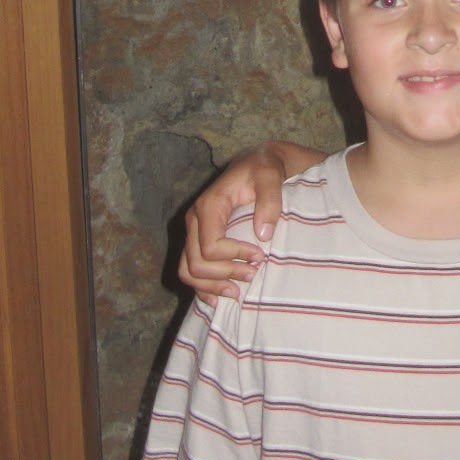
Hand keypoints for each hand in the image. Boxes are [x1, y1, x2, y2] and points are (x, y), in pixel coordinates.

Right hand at [178, 142, 296, 300]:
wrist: (258, 163)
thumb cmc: (264, 168)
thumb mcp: (271, 175)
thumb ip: (269, 200)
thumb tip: (262, 235)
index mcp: (208, 205)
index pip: (211, 247)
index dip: (235, 257)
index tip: (260, 256)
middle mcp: (194, 219)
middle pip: (197, 263)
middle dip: (225, 274)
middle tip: (253, 274)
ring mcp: (193, 232)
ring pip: (188, 271)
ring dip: (211, 286)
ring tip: (238, 291)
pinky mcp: (197, 240)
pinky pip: (189, 270)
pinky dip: (202, 288)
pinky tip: (220, 297)